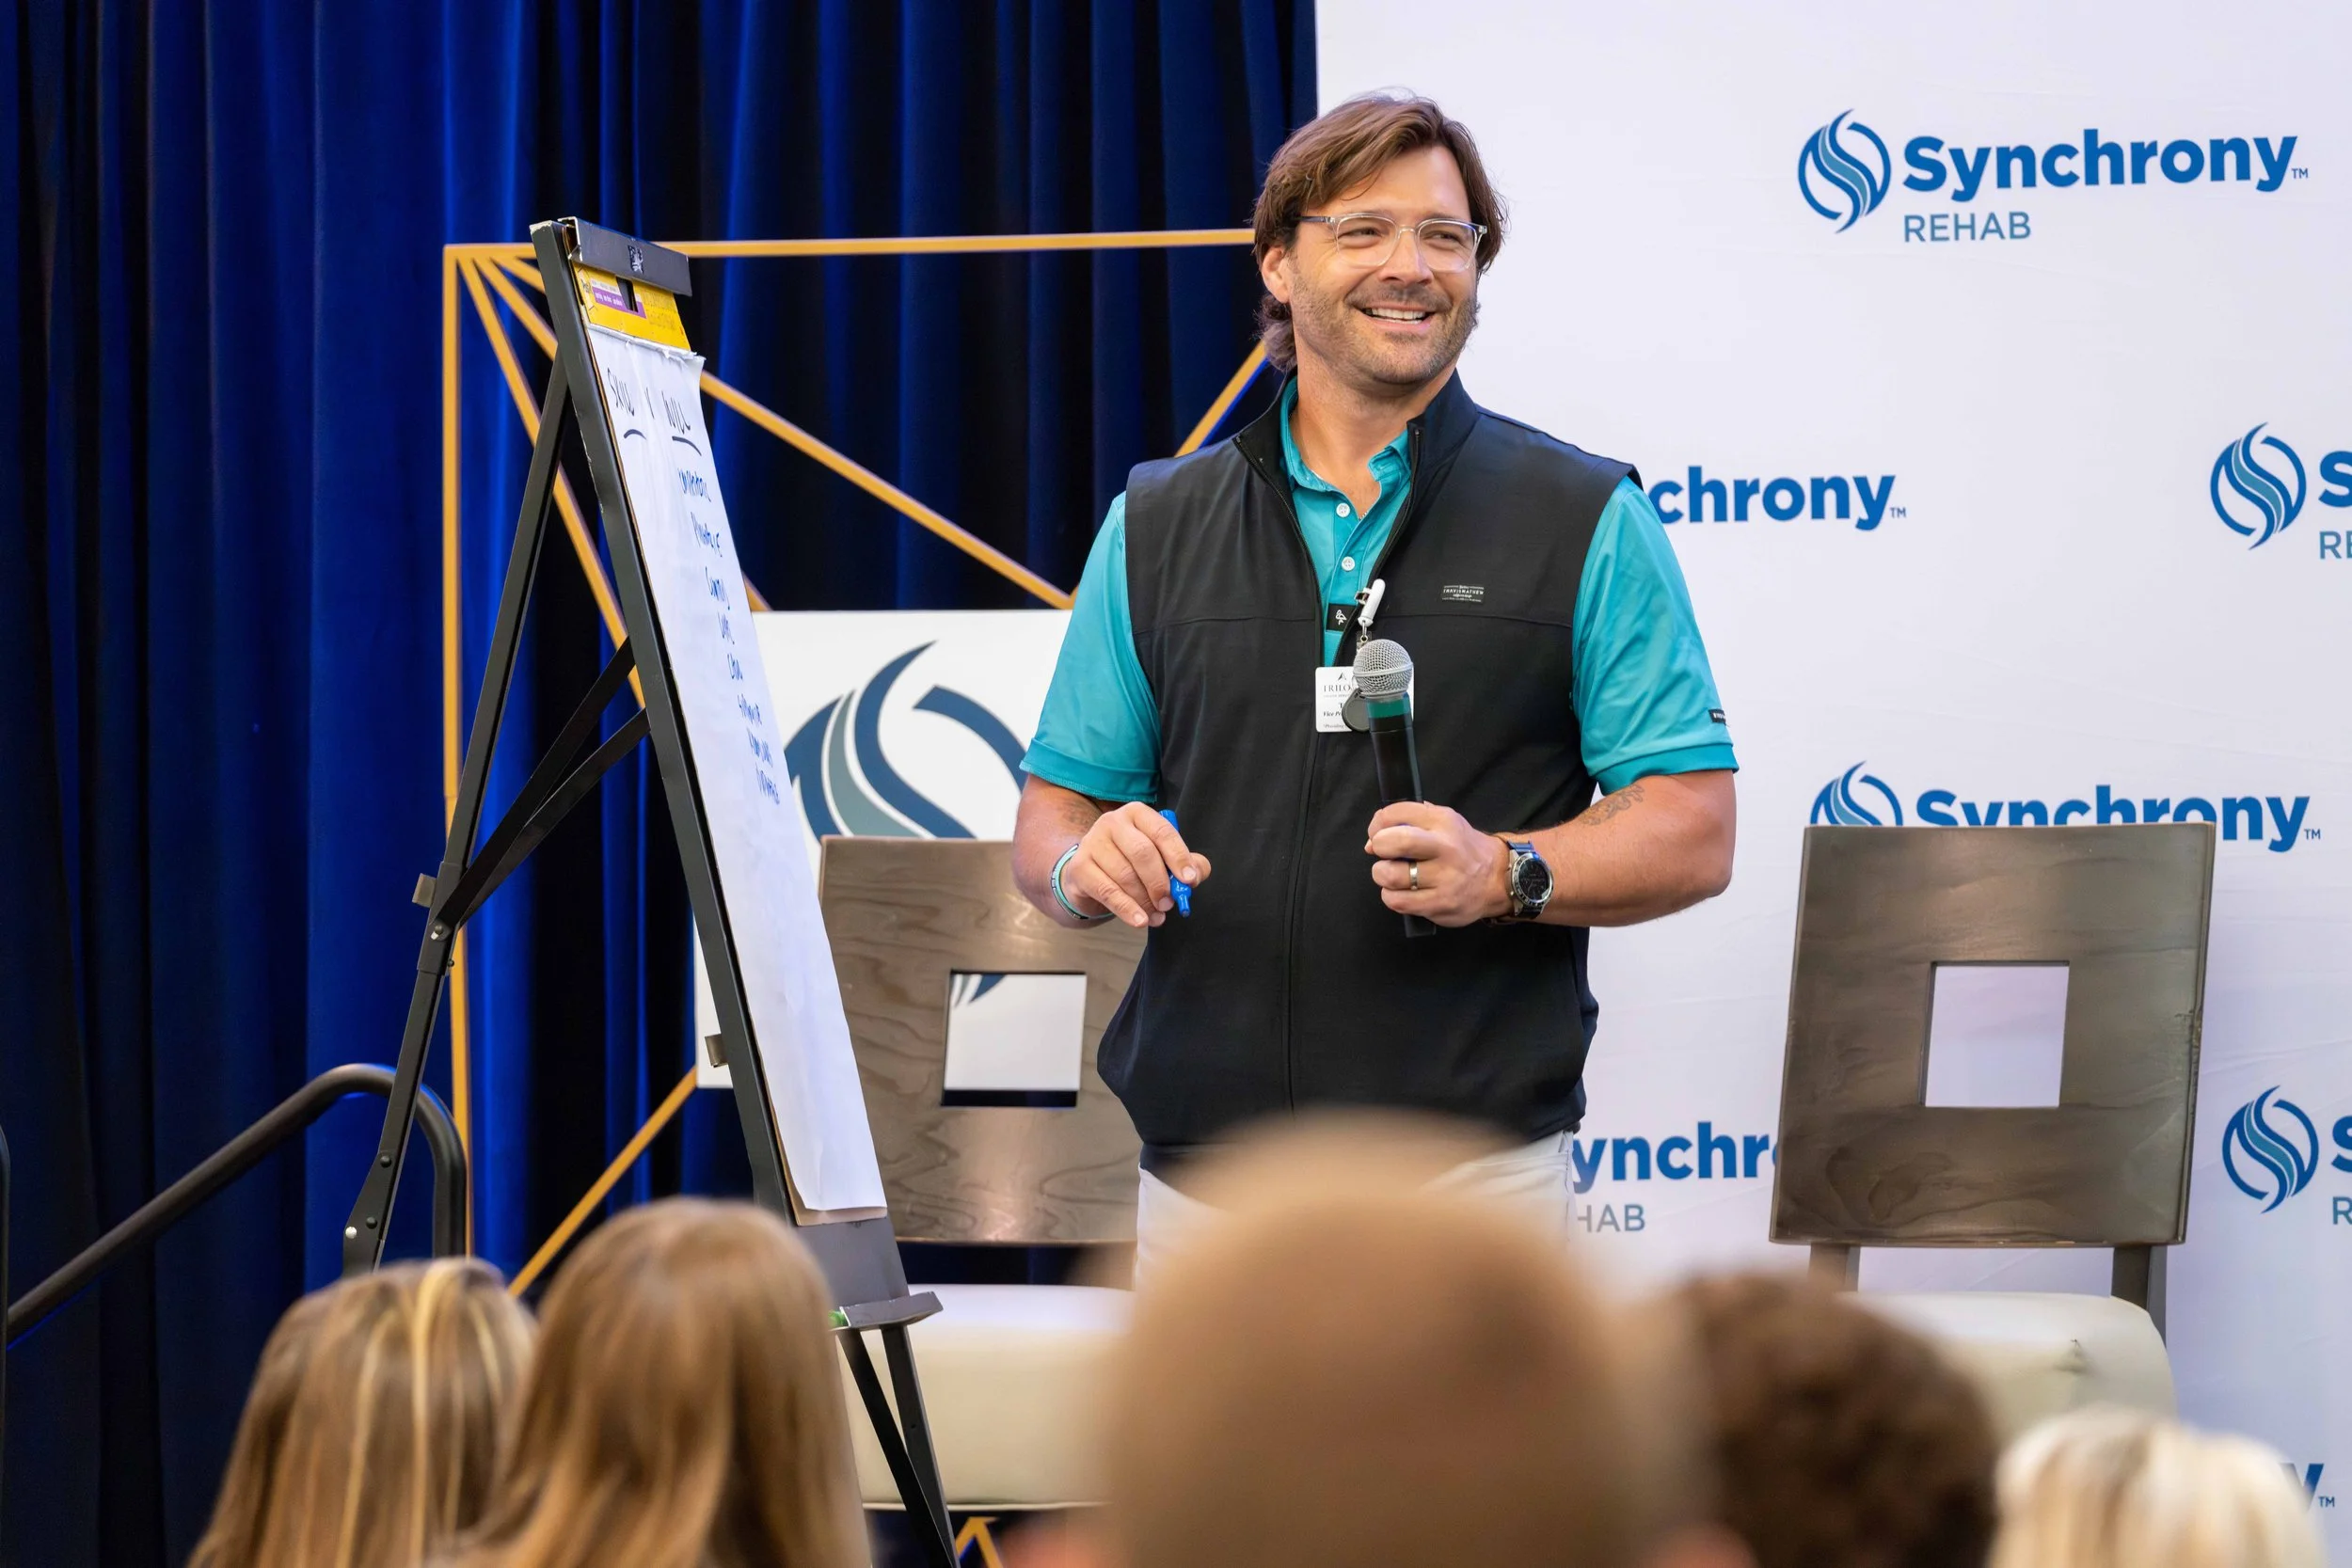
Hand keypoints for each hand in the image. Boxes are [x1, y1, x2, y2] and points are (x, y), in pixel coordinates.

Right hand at [1063, 803, 1211, 928]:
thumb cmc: (1131, 863)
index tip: (1190, 880)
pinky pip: (1107, 891)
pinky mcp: (1079, 867)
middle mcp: (1113, 822)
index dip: (1178, 857)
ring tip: (1157, 916)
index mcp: (1138, 814)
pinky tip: (1140, 921)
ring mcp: (1092, 843)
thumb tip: (1195, 876)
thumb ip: (1187, 864)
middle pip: (1142, 852)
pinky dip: (1127, 909)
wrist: (1090, 874)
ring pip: (1125, 875)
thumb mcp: (1161, 858)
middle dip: (1159, 882)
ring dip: (1145, 901)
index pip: (1162, 832)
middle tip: (1169, 903)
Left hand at [1365, 802, 1509, 927]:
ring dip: (1383, 875)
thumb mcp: (1443, 821)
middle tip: (1383, 854)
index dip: (1377, 824)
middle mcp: (1445, 848)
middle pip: (1393, 843)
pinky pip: (1398, 901)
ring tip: (1395, 875)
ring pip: (1390, 876)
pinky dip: (1392, 896)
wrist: (1497, 878)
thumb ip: (1409, 822)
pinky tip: (1404, 892)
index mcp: (1443, 822)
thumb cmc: (1461, 848)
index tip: (1377, 834)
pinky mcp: (1440, 904)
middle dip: (1379, 847)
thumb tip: (1372, 841)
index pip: (1396, 814)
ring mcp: (1444, 879)